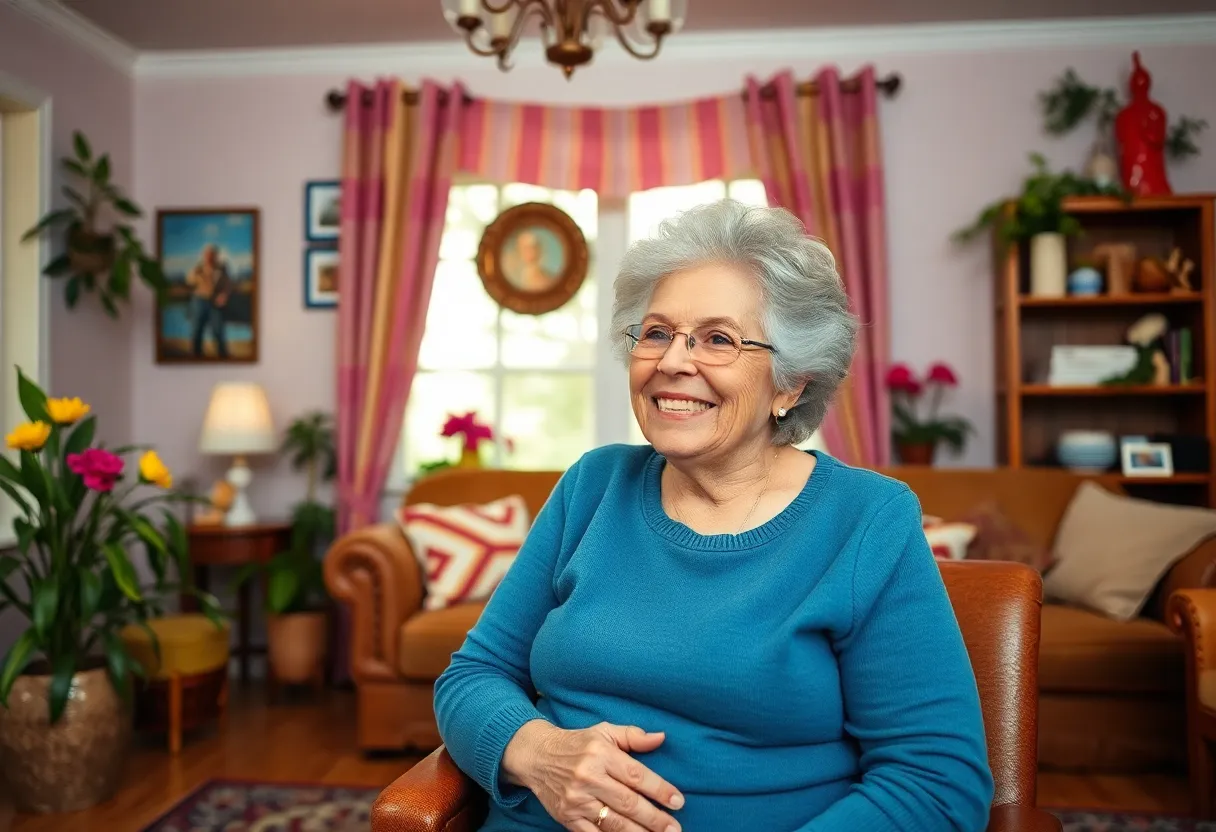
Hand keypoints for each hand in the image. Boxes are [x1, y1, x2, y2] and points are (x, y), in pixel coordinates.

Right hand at [503, 720, 683, 831]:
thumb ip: (633, 736)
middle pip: (628, 802)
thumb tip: (661, 738)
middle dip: (655, 818)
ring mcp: (577, 800)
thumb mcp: (604, 732)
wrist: (536, 757)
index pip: (636, 775)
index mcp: (600, 754)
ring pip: (614, 823)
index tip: (678, 801)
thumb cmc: (577, 744)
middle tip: (674, 828)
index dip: (660, 790)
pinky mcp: (568, 818)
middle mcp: (589, 778)